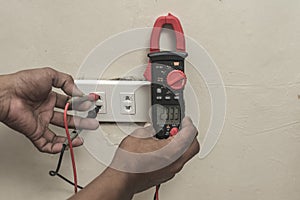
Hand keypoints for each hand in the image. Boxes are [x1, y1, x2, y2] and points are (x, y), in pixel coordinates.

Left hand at [0, 67, 98, 153]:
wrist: (5, 95)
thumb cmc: (22, 83)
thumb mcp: (49, 74)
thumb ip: (66, 81)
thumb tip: (78, 93)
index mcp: (49, 97)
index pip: (70, 102)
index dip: (81, 104)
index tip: (90, 104)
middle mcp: (46, 110)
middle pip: (68, 119)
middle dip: (82, 122)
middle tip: (92, 123)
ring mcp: (41, 122)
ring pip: (60, 133)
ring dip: (72, 137)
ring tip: (82, 138)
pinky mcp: (34, 132)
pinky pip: (46, 144)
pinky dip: (56, 148)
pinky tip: (65, 146)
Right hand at [71, 117, 198, 199]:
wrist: (122, 178)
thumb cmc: (129, 161)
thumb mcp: (139, 134)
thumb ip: (151, 129)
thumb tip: (151, 129)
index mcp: (173, 150)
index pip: (190, 133)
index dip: (188, 123)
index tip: (185, 120)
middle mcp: (176, 162)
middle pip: (193, 146)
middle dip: (189, 135)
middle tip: (180, 128)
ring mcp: (172, 170)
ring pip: (186, 155)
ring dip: (182, 144)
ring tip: (170, 137)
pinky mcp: (166, 175)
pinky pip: (177, 162)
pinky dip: (175, 153)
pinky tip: (163, 148)